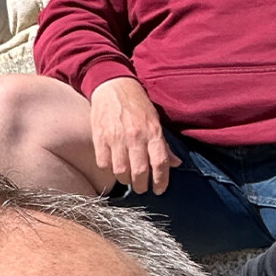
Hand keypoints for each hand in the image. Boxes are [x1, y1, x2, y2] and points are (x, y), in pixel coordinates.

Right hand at [89, 76, 180, 194]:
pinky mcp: (99, 137)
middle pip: (140, 172)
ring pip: (120, 171)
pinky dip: (109, 169)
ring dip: (125, 180)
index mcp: (152, 131)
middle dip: (142, 186)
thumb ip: (163, 143)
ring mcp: (116, 137)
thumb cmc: (136, 103)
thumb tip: (175, 163)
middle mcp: (135, 136)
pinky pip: (104, 163)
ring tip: (127, 179)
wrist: (112, 86)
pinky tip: (113, 167)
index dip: (161, 181)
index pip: (160, 163)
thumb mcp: (155, 119)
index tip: (160, 190)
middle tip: (142, 188)